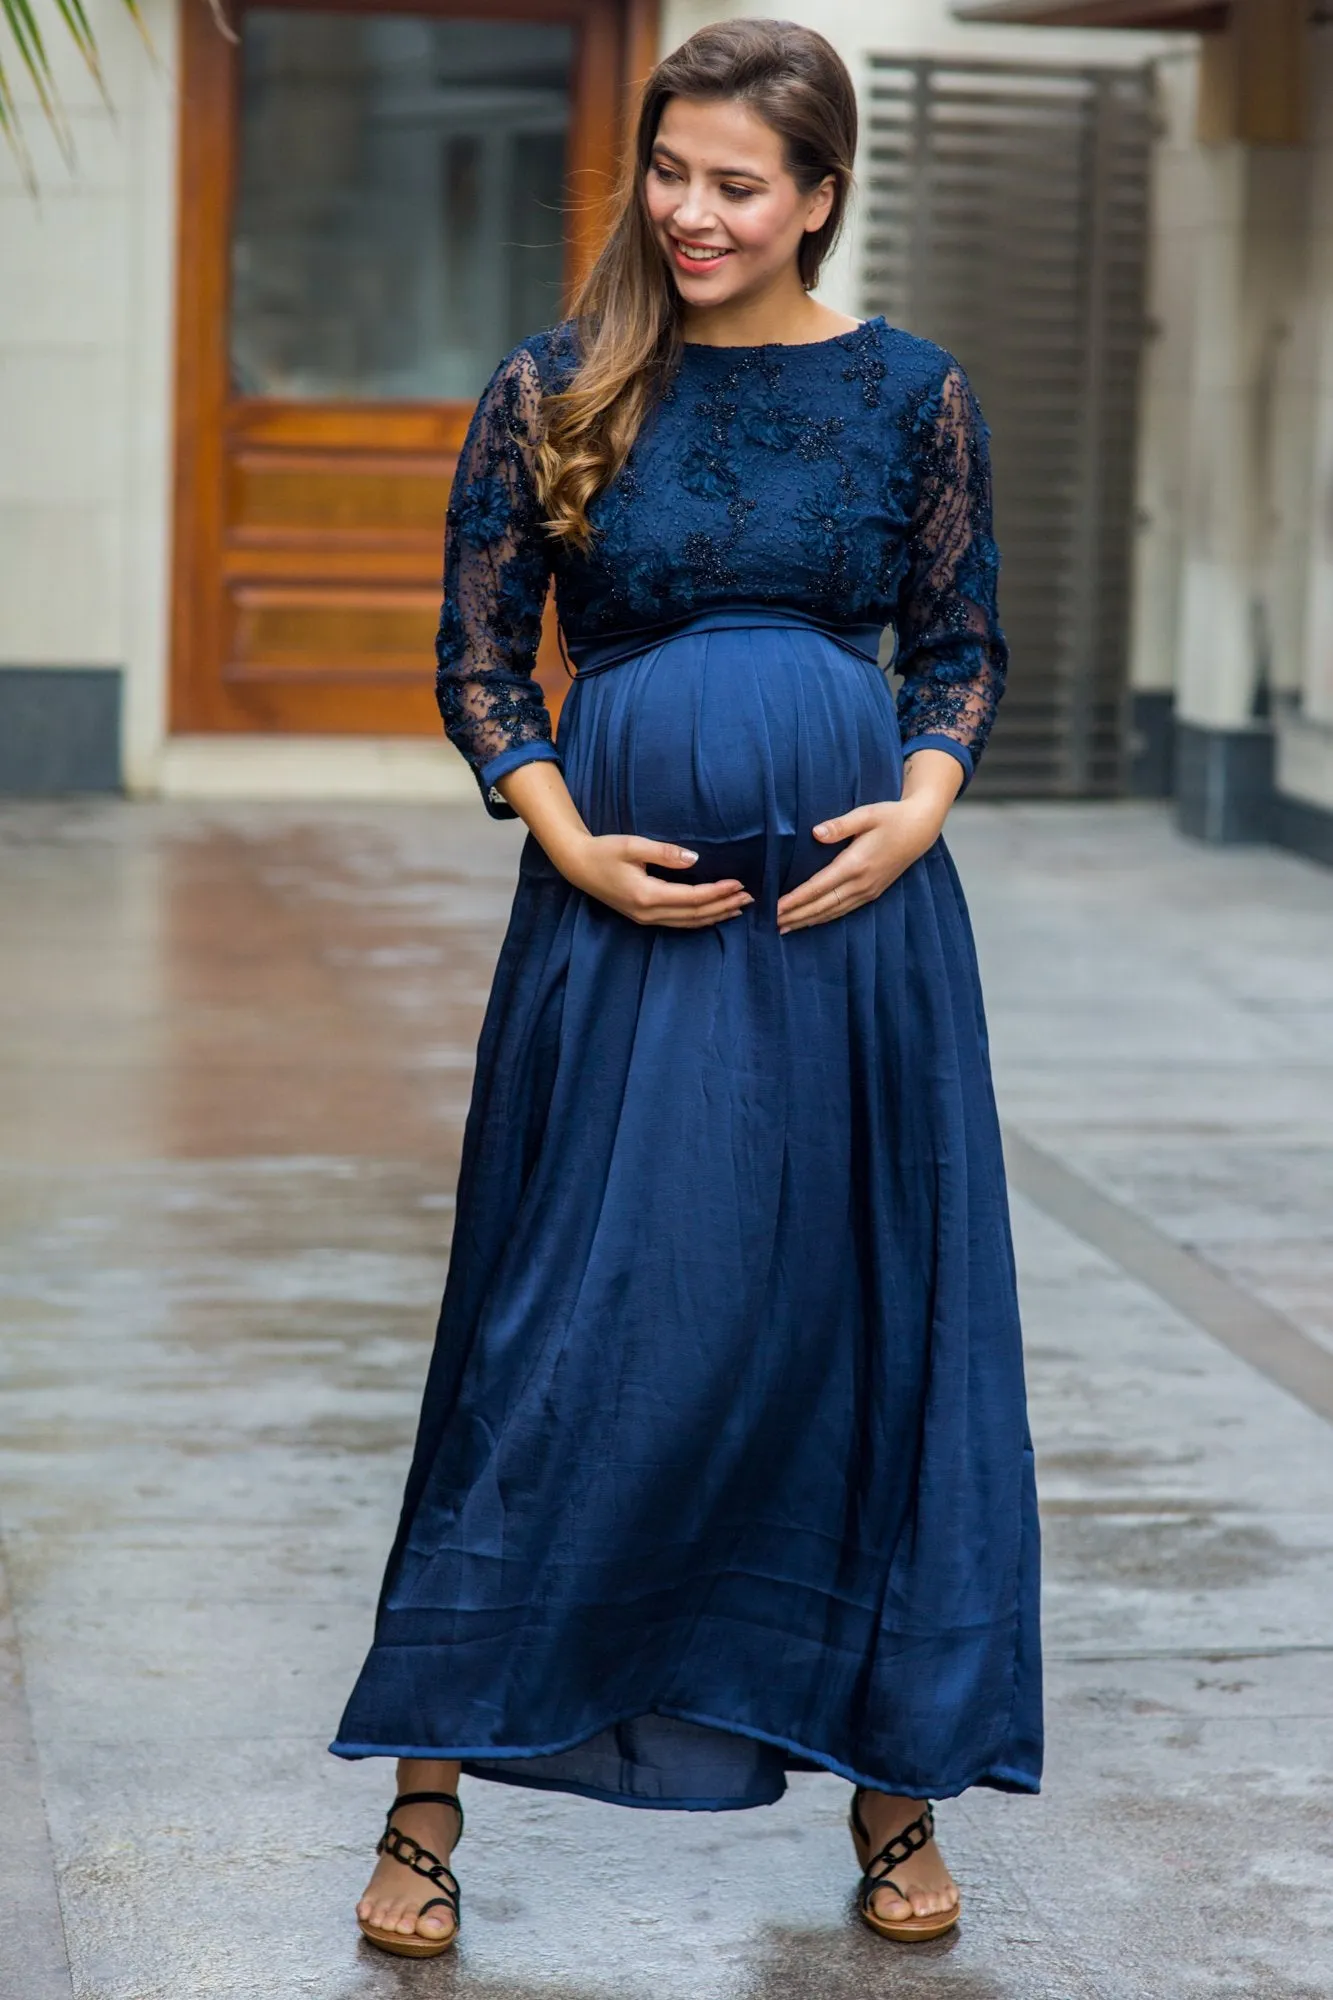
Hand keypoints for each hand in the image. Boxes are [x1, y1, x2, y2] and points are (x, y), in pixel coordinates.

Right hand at [561, 833, 752, 928]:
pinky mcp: (643, 917)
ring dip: (715, 915)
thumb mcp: (633, 845)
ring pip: (689, 922)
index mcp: (647, 895)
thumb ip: (665, 853)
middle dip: (724, 906)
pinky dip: (700, 919)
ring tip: (739, 908)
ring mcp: (645, 918)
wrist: (577, 865)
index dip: (718, 892)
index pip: (692, 898)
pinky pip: (679, 923)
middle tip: (751, 897)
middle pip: (695, 915)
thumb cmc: (604, 850)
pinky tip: (714, 914)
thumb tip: (696, 859)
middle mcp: (648, 913)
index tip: (739, 883)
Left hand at [776, 797, 945, 934]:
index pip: (818, 887)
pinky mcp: (873, 893)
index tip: (776, 907)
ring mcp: (868, 891)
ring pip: (833, 912)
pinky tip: (812, 921)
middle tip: (773, 923)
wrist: (920, 829)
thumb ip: (840, 825)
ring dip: (809, 920)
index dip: (796, 899)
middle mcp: (861, 883)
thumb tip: (816, 833)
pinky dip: (825, 918)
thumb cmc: (891, 817)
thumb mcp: (866, 814)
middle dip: (797, 915)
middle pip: (823, 905)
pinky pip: (844, 910)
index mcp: (856, 864)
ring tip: (786, 927)